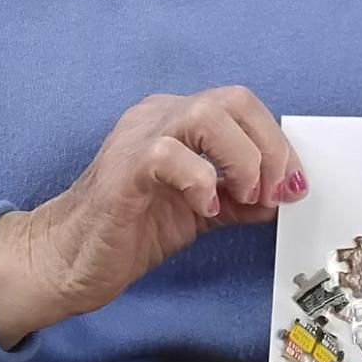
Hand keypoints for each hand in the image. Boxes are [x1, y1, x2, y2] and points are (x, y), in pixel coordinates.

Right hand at [0, 86, 305, 347]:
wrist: (68, 262)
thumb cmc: (129, 231)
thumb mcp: (202, 211)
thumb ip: (240, 198)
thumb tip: (285, 193)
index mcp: (177, 120)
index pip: (243, 106)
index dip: (277, 143)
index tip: (293, 186)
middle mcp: (158, 117)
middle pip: (233, 99)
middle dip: (268, 147)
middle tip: (273, 193)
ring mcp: (138, 138)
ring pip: (206, 114)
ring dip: (241, 159)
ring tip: (243, 198)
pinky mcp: (123, 171)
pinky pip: (169, 155)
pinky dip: (200, 181)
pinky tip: (204, 210)